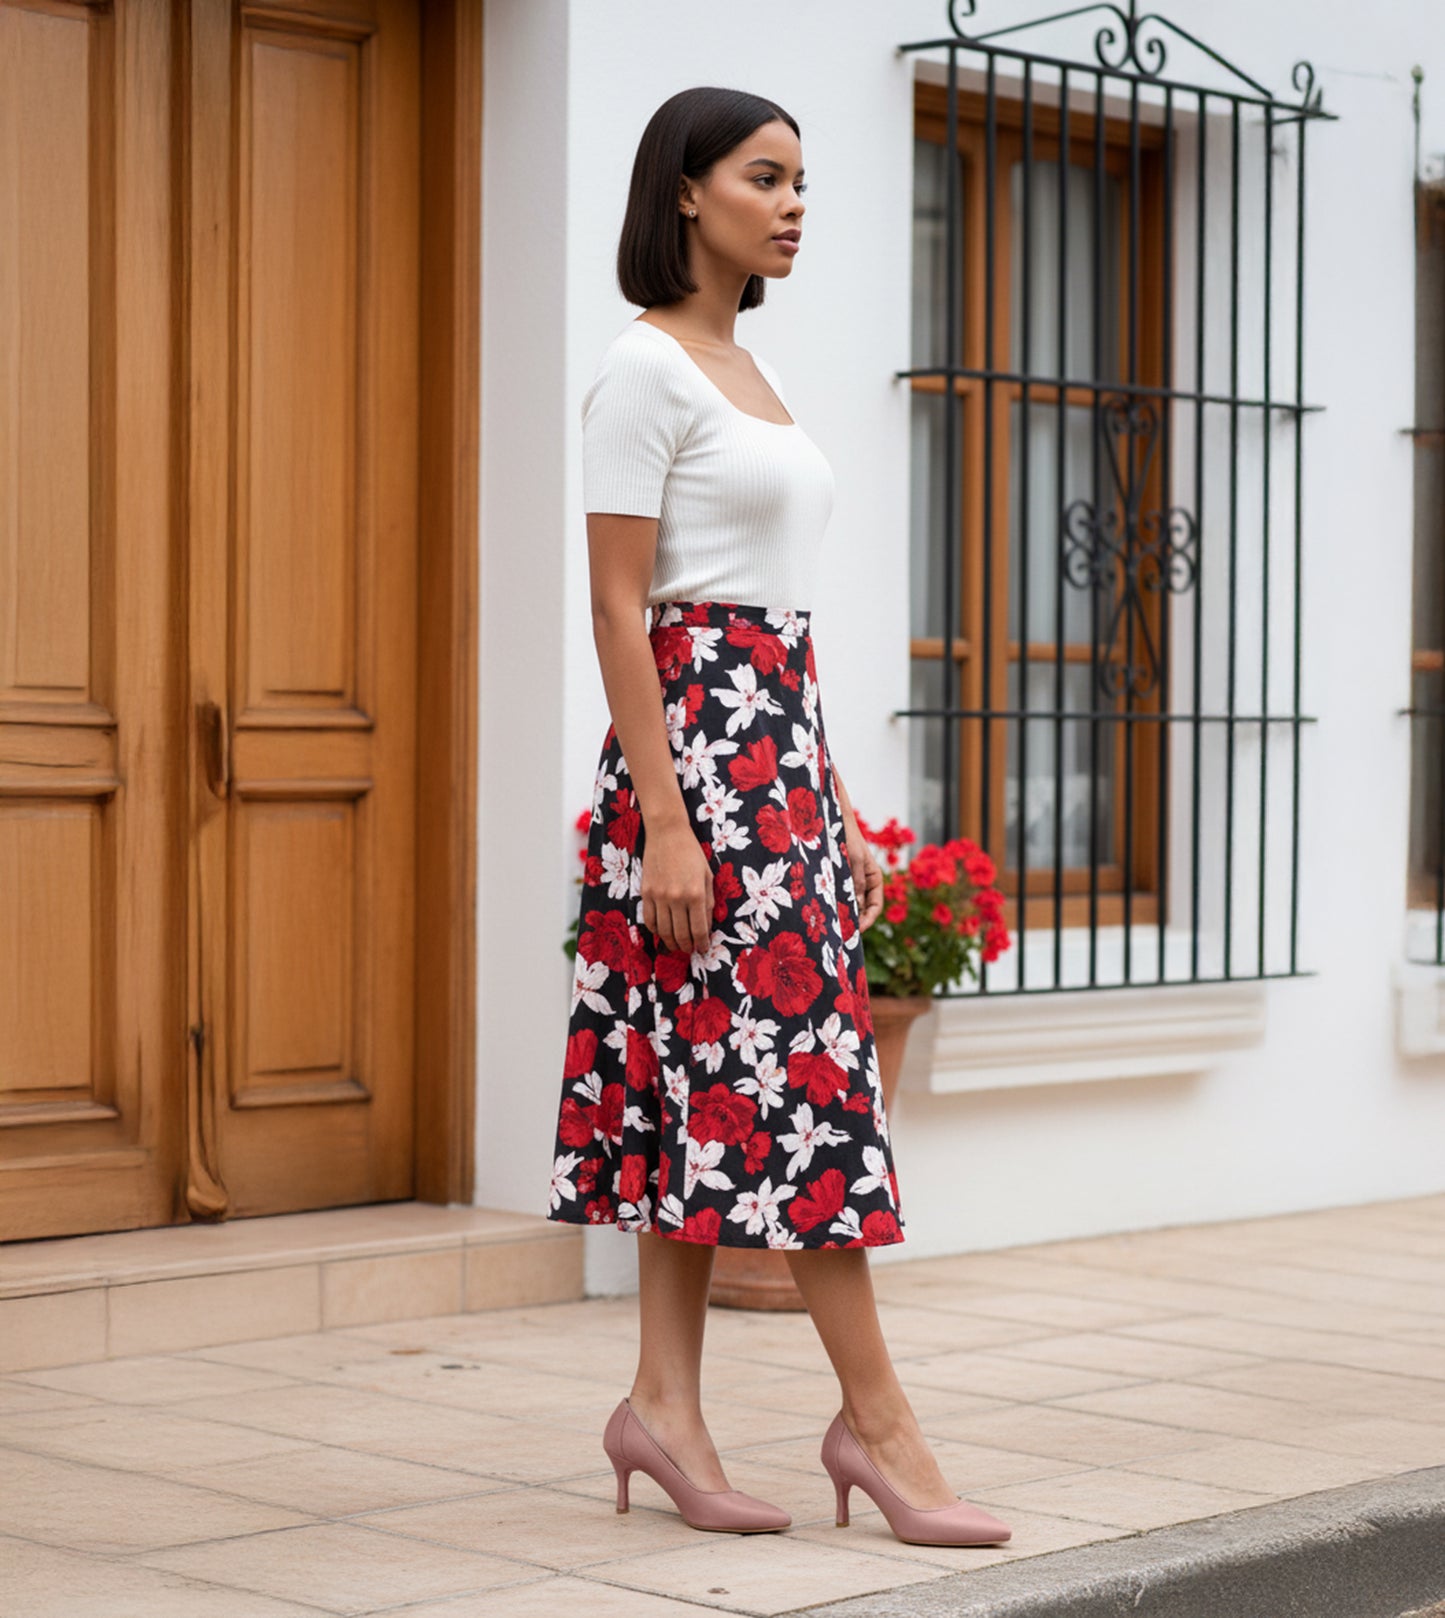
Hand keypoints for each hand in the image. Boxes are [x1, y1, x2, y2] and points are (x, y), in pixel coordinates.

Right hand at [640, 822, 714, 956]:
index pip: (699, 930)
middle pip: (681, 934)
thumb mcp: (707, 875)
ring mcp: (659, 896)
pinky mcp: (646, 892)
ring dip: (671, 943)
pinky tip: (662, 933)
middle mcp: (677, 898)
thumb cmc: (691, 853)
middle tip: (690, 950)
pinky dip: (656, 931)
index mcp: (696, 894)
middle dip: (686, 947)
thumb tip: (706, 926)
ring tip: (677, 946)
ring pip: (664, 931)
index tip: (703, 949)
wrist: (667, 833)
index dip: (701, 944)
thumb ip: (708, 901)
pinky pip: (649, 919)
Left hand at [842, 810, 883, 929]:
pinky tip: (822, 910)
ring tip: (830, 926)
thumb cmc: (847, 836)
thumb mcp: (854, 859)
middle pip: (861, 908)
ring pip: (848, 903)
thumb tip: (857, 907)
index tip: (856, 931)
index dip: (867, 920)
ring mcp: (849, 881)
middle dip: (853, 921)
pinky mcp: (836, 878)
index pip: (875, 906)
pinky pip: (836, 895)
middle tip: (840, 934)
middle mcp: (864, 882)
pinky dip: (832, 904)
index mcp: (875, 878)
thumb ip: (856, 882)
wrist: (832, 819)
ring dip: (841, 914)